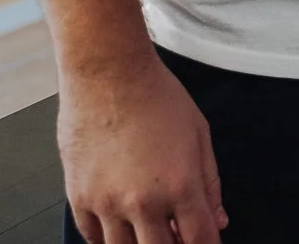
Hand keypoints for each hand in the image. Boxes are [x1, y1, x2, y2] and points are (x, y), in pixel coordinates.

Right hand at [56, 52, 226, 243]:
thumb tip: (218, 219)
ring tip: (147, 230)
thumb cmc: (154, 94)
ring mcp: (107, 202)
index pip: (200, 240)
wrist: (108, 72)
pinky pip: (92, 237)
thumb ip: (210, 183)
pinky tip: (119, 227)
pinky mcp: (79, 197)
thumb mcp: (199, 134)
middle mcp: (143, 201)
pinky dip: (107, 239)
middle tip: (175, 235)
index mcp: (180, 185)